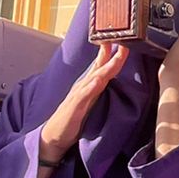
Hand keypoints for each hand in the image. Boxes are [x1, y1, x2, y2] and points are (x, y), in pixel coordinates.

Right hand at [38, 42, 127, 164]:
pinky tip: (97, 81)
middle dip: (112, 55)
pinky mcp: (74, 108)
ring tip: (115, 56)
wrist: (54, 136)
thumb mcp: (89, 101)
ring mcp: (78, 96)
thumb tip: (110, 80)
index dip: (112, 54)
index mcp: (89, 86)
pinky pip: (83, 96)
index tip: (125, 41)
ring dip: (104, 67)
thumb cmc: (73, 118)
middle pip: (100, 68)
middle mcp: (83, 87)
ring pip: (94, 78)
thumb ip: (98, 89)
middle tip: (123, 41)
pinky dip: (90, 87)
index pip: (102, 66)